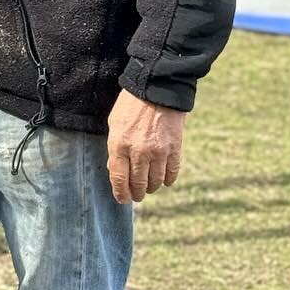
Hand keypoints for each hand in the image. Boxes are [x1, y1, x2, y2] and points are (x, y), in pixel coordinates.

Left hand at [106, 88, 185, 203]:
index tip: (122, 199)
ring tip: (148, 188)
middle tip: (136, 197)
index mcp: (119, 145)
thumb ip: (115, 148)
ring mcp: (158, 151)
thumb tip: (116, 170)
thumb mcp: (114, 124)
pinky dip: (168, 179)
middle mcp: (138, 151)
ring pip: (155, 181)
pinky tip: (165, 181)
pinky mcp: (175, 149)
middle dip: (136, 193)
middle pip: (137, 183)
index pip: (119, 177)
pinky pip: (172, 172)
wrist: (156, 90)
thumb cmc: (130, 106)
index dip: (120, 192)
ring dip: (151, 188)